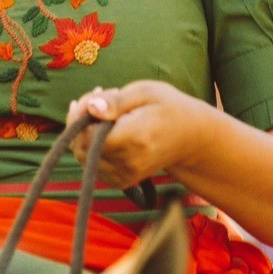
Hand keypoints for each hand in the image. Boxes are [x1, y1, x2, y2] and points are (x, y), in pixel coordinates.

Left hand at [65, 81, 218, 190]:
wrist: (191, 138)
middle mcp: (129, 163)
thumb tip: (90, 108)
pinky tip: (106, 127)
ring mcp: (125, 176)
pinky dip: (91, 146)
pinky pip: (92, 164)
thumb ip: (116, 101)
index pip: (89, 136)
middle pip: (82, 147)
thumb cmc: (169, 108)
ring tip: (107, 110)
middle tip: (101, 96)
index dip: (81, 115)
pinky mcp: (121, 181)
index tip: (96, 93)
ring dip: (85, 132)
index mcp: (135, 138)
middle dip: (81, 120)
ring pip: (83, 156)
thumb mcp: (146, 92)